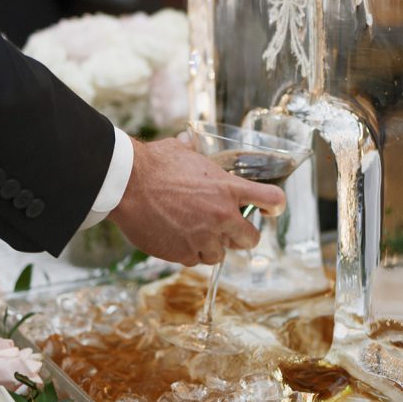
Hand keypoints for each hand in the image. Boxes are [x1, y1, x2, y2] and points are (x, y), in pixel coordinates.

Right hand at [109, 137, 284, 266]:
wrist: (126, 185)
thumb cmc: (153, 164)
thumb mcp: (182, 151)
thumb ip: (194, 152)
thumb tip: (189, 141)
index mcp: (228, 188)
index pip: (272, 200)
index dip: (275, 206)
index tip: (270, 210)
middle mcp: (221, 216)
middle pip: (251, 239)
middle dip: (243, 236)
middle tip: (231, 230)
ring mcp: (203, 238)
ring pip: (220, 254)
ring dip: (213, 246)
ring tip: (196, 233)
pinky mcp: (182, 253)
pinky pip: (194, 260)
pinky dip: (188, 253)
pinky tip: (177, 238)